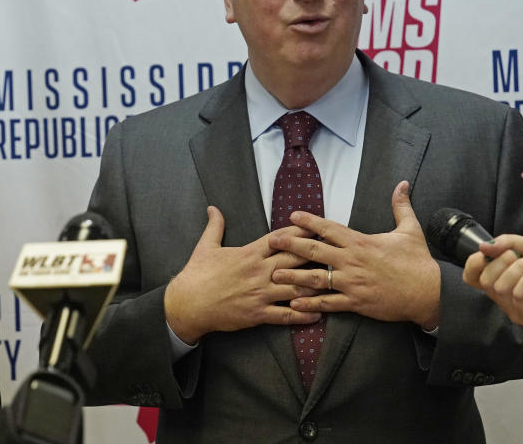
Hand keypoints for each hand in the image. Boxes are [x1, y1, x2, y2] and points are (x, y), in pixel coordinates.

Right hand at [164, 206, 322, 344]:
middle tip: (335, 252)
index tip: (316, 226)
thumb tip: (213, 208)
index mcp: (248, 253)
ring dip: (315, 286)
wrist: (187, 304)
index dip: (299, 231)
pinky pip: (285, 315)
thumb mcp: (205, 246)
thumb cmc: (196, 275)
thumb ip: (215, 226)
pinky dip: (303, 315)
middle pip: (294, 260)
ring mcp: (260, 294)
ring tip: (334, 284)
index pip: (280, 239)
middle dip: (315, 254)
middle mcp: (258, 272)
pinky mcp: (257, 314)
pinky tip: (318, 314)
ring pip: (295, 288)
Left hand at [267, 181, 441, 329]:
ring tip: (273, 274)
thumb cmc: (418, 262)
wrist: (429, 293)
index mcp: (361, 242)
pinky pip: (328, 304)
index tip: (292, 216)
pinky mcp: (356, 303)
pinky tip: (294, 304)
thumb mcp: (410, 230)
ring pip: (316, 279)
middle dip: (291, 245)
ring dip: (293, 277)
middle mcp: (352, 262)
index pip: (329, 229)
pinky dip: (310, 304)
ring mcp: (352, 283)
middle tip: (272, 241)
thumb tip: (402, 184)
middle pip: (315, 251)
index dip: (309, 222)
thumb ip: (401, 206)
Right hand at [461, 234, 522, 325]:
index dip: (474, 263)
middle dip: (504, 261)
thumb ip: (504, 243)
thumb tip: (483, 247)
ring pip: (501, 287)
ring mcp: (515, 309)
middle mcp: (502, 298)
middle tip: (522, 257)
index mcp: (497, 280)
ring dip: (521, 268)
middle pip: (485, 281)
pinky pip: (519, 295)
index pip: (470, 278)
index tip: (488, 252)